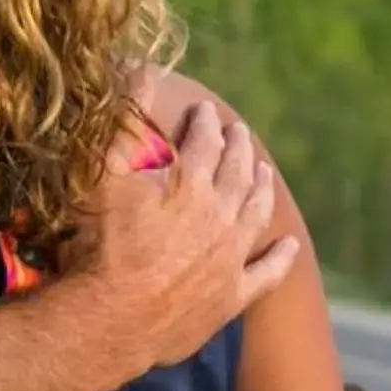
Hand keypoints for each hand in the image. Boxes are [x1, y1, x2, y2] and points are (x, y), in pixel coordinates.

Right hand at [57, 102, 297, 378]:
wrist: (111, 320)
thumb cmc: (100, 245)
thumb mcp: (102, 175)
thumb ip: (125, 124)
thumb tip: (142, 71)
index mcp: (191, 181)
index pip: (206, 140)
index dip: (205, 121)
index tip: (204, 109)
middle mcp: (221, 214)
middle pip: (238, 171)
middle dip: (238, 146)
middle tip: (239, 132)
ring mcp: (231, 257)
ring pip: (256, 213)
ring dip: (261, 188)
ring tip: (263, 172)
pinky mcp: (232, 296)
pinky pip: (267, 274)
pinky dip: (281, 258)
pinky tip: (290, 246)